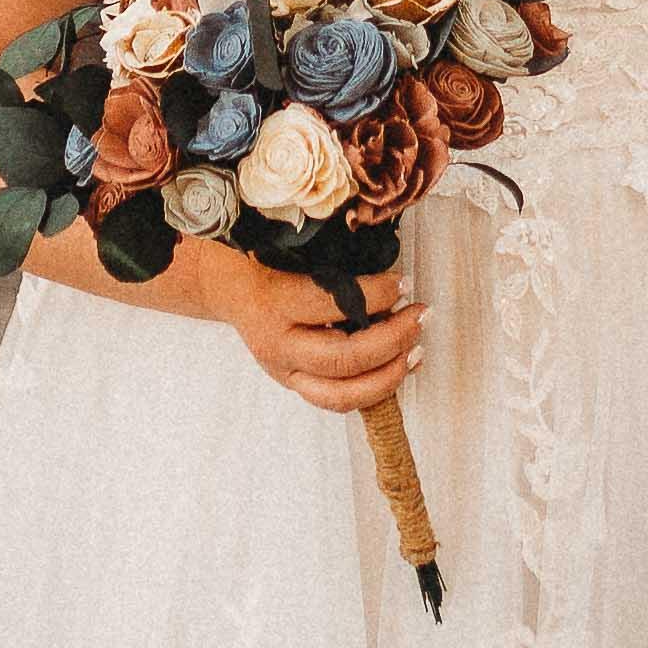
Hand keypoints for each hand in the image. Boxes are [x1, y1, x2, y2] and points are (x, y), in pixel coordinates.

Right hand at [189, 246, 426, 418]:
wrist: (228, 287)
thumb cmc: (262, 257)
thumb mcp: (287, 246)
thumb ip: (329, 257)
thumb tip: (384, 264)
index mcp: (272, 302)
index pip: (331, 303)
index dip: (374, 295)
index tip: (402, 282)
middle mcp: (276, 344)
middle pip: (341, 359)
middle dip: (391, 340)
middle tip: (420, 315)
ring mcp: (284, 371)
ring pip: (341, 393)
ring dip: (388, 375)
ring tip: (417, 350)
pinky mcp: (293, 384)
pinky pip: (337, 401)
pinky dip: (373, 390)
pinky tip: (401, 368)